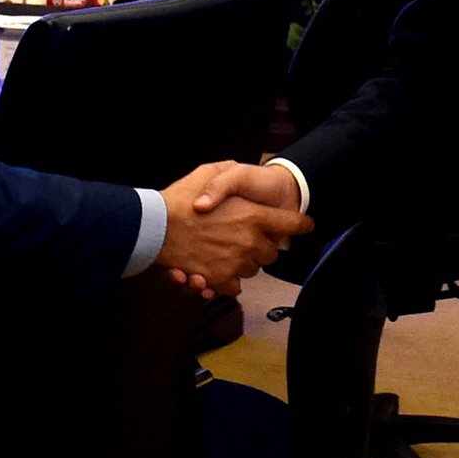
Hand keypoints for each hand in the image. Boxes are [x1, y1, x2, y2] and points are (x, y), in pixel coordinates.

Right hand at [155, 162, 312, 299]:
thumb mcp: (208, 171)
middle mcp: (250, 242)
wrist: (154, 225)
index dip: (300, 224)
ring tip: (223, 250)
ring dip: (243, 262)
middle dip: (261, 246)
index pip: (292, 223)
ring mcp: (236, 263)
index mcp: (253, 215)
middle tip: (242, 236)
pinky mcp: (220, 280)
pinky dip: (227, 280)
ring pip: (252, 270)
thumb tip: (241, 178)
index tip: (304, 225)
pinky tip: (213, 269)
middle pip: (272, 253)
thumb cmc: (180, 198)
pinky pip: (235, 286)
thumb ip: (228, 176)